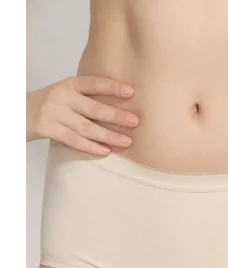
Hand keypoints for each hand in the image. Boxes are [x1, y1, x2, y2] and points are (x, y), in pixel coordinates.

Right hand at [26, 76, 140, 154]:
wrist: (19, 112)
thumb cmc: (51, 105)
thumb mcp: (67, 94)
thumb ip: (86, 98)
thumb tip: (119, 109)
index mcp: (69, 85)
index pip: (94, 84)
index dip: (112, 87)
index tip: (131, 92)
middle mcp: (63, 96)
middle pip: (94, 108)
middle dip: (116, 116)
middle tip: (135, 122)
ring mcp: (54, 113)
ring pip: (87, 127)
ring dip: (109, 136)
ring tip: (127, 141)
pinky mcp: (48, 128)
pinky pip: (74, 140)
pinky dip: (91, 147)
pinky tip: (106, 151)